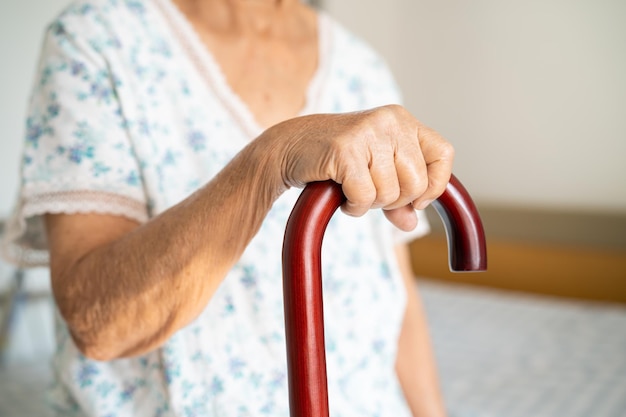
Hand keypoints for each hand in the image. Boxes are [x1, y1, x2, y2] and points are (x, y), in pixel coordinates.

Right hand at [261, 105, 454, 230]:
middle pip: (416, 183)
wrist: (289, 147)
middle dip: (394, 199)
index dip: (435, 185)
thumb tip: (412, 223)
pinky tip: (342, 196)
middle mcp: (389, 121)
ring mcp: (367, 133)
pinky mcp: (345, 150)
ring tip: (351, 189)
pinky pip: (365, 196)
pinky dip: (354, 207)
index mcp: (402, 121)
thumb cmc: (336, 159)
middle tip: (370, 192)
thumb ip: (397, 195)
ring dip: (370, 203)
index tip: (416, 200)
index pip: (443, 154)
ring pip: (390, 193)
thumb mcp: (374, 171)